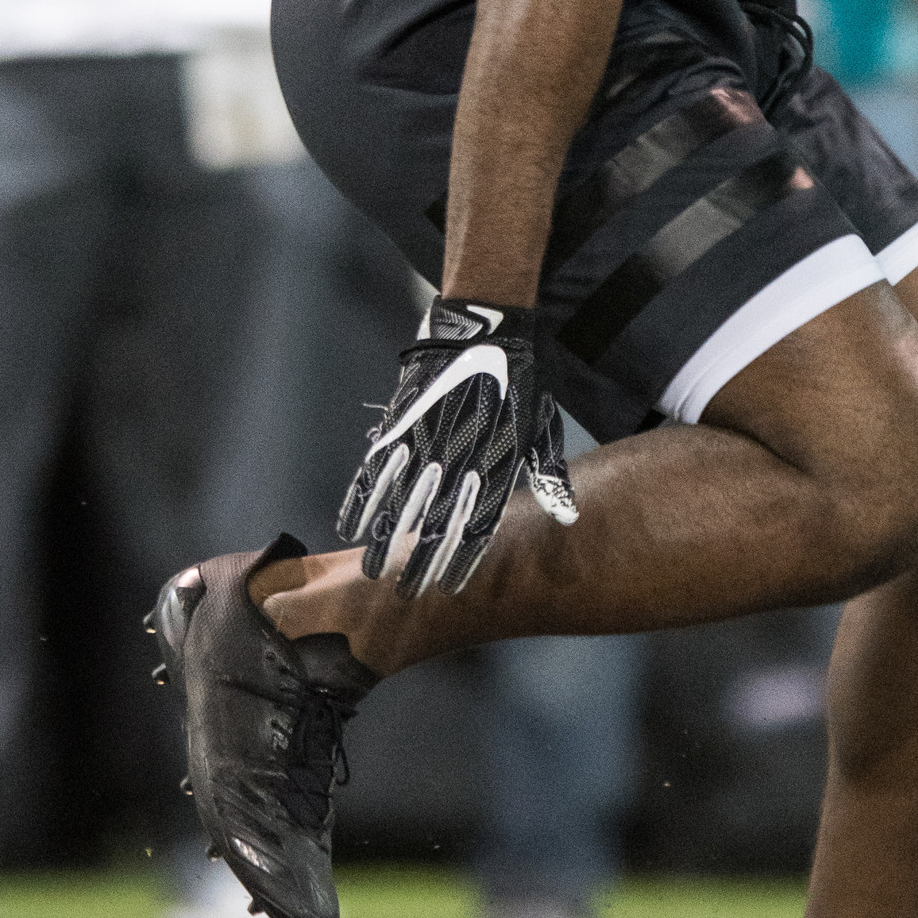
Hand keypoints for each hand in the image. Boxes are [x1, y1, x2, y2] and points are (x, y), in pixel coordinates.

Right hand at [336, 299, 576, 597]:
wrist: (487, 324)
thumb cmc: (521, 378)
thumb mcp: (543, 425)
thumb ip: (548, 474)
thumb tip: (566, 516)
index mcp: (496, 461)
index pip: (477, 524)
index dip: (461, 558)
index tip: (448, 586)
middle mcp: (459, 458)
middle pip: (434, 522)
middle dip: (419, 561)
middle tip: (405, 593)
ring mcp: (426, 440)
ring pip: (400, 500)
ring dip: (384, 538)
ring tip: (372, 570)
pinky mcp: (401, 421)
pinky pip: (376, 466)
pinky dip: (361, 496)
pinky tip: (351, 523)